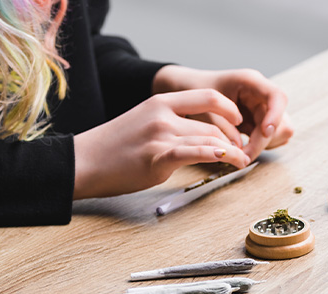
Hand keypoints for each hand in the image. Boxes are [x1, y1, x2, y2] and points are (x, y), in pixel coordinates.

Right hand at [73, 89, 250, 198]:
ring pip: (208, 140)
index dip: (229, 109)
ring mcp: (161, 135)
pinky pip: (195, 153)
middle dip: (234, 139)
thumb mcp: (142, 122)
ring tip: (240, 161)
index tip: (239, 121)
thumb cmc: (113, 147)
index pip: (207, 97)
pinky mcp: (158, 157)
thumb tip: (196, 136)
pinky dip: (216, 156)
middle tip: (243, 151)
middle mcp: (163, 115)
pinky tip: (226, 160)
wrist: (85, 161)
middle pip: (213, 124)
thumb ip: (169, 124)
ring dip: (230, 152)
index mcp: (160, 102)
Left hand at [152, 66, 293, 160]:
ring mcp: (261, 108)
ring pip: (279, 131)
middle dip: (263, 140)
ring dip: (262, 145)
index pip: (277, 97)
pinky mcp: (259, 120)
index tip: (265, 132)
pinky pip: (270, 137)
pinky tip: (242, 149)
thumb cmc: (193, 92)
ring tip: (240, 153)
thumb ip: (221, 123)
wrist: (186, 90)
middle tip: (242, 157)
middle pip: (280, 120)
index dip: (275, 115)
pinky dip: (258, 146)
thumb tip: (237, 147)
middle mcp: (260, 94)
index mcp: (250, 81)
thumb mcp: (204, 105)